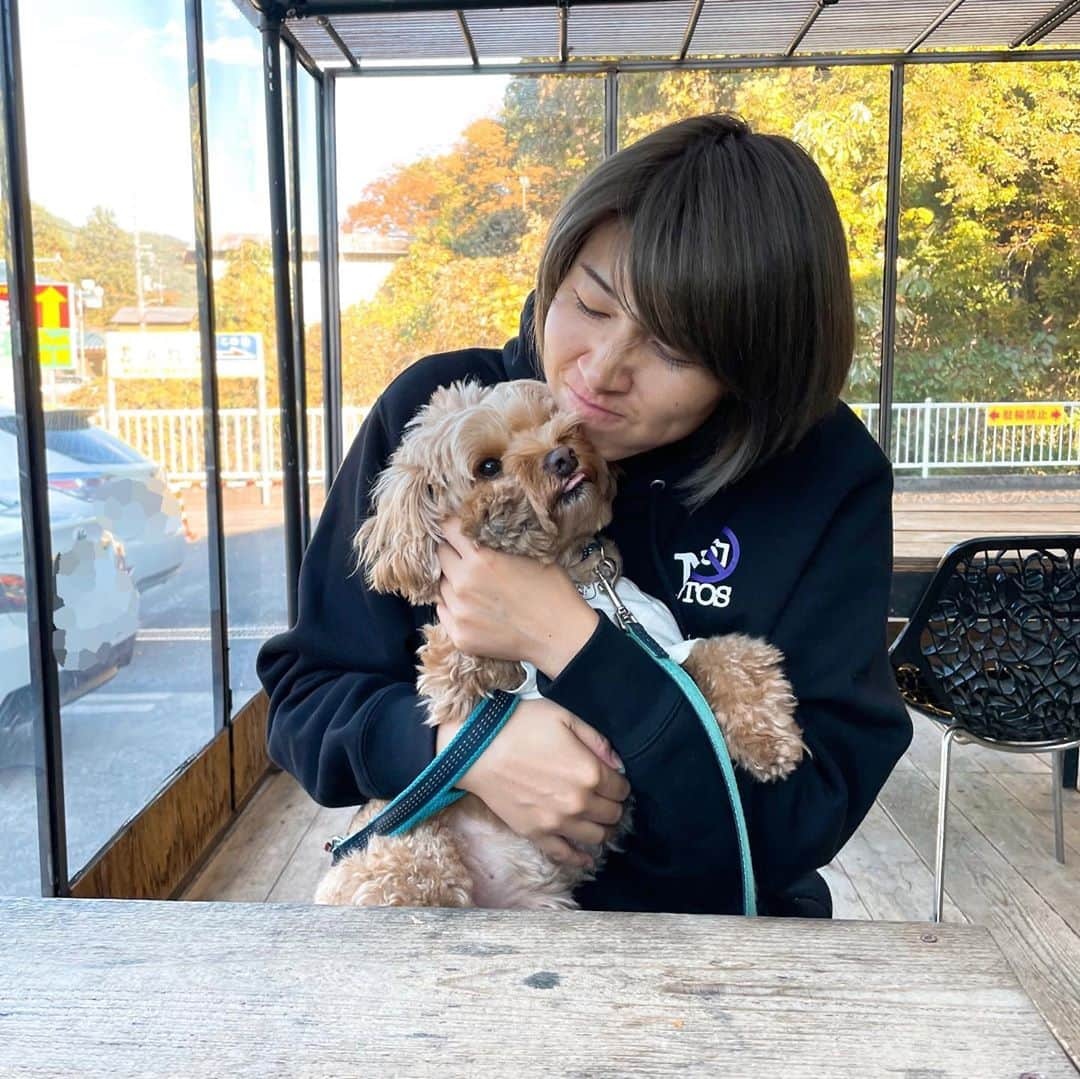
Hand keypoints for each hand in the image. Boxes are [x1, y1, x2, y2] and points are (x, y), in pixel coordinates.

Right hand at [435, 697, 629, 867]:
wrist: (476, 747)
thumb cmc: (520, 725)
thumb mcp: (564, 718)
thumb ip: (597, 741)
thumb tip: (618, 764)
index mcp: (590, 772)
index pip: (621, 789)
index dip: (619, 783)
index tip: (612, 779)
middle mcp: (578, 803)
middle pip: (612, 815)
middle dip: (613, 805)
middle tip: (605, 797)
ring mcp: (557, 822)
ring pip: (596, 837)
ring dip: (601, 829)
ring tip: (596, 819)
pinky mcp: (535, 833)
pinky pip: (564, 855)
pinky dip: (579, 859)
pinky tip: (585, 857)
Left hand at [436, 518, 598, 676]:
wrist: (560, 636)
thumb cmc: (552, 592)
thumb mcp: (530, 555)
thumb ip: (497, 544)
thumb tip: (478, 533)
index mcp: (481, 559)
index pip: (448, 529)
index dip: (455, 527)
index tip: (459, 531)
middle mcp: (464, 583)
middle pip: (441, 556)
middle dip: (453, 554)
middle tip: (468, 559)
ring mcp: (459, 612)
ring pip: (441, 586)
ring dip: (452, 582)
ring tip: (474, 587)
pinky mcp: (459, 635)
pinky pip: (444, 612)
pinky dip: (453, 607)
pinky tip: (473, 608)